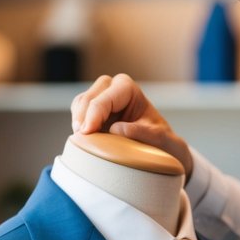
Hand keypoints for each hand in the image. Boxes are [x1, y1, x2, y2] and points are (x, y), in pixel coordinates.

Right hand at [70, 73, 192, 179]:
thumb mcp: (160, 139)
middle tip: (82, 137)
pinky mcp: (94, 113)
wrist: (161, 150)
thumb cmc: (162, 142)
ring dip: (78, 121)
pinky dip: (78, 125)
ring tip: (83, 140)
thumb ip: (142, 133)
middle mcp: (113, 89)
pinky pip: (78, 114)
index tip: (88, 133)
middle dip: (83, 116)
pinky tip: (84, 139)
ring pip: (79, 104)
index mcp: (128, 89)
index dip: (94, 115)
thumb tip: (116, 128)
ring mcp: (102, 100)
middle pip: (88, 97)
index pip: (104, 99)